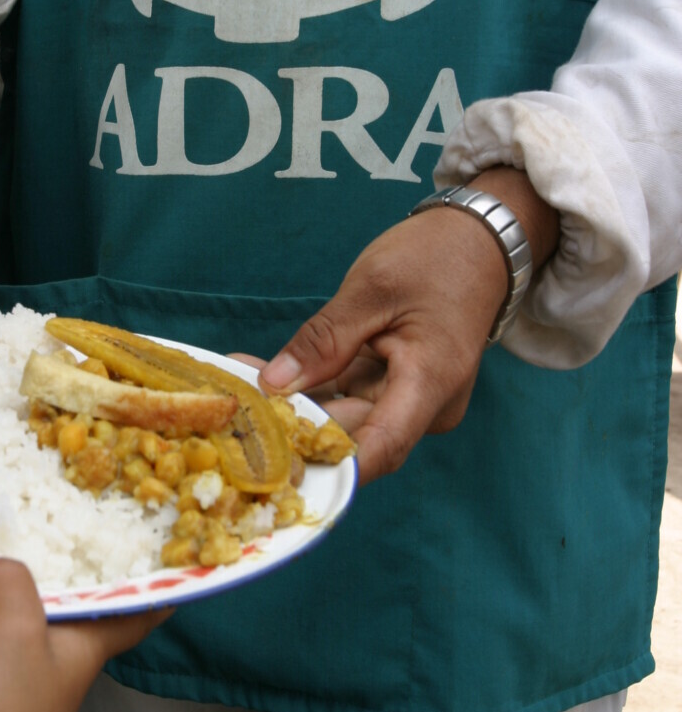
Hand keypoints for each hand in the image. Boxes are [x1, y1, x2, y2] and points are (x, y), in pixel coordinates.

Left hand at [260, 168, 557, 485]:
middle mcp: (425, 406)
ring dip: (293, 404)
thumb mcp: (373, 288)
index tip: (273, 470)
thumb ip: (324, 340)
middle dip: (291, 425)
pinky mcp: (396, 388)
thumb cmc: (436, 257)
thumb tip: (275, 385)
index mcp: (430, 383)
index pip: (379, 448)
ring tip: (235, 381)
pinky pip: (349, 397)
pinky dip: (311, 388)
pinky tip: (264, 372)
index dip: (327, 466)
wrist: (480, 241)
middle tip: (231, 402)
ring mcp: (411, 400)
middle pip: (353, 434)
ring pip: (344, 417)